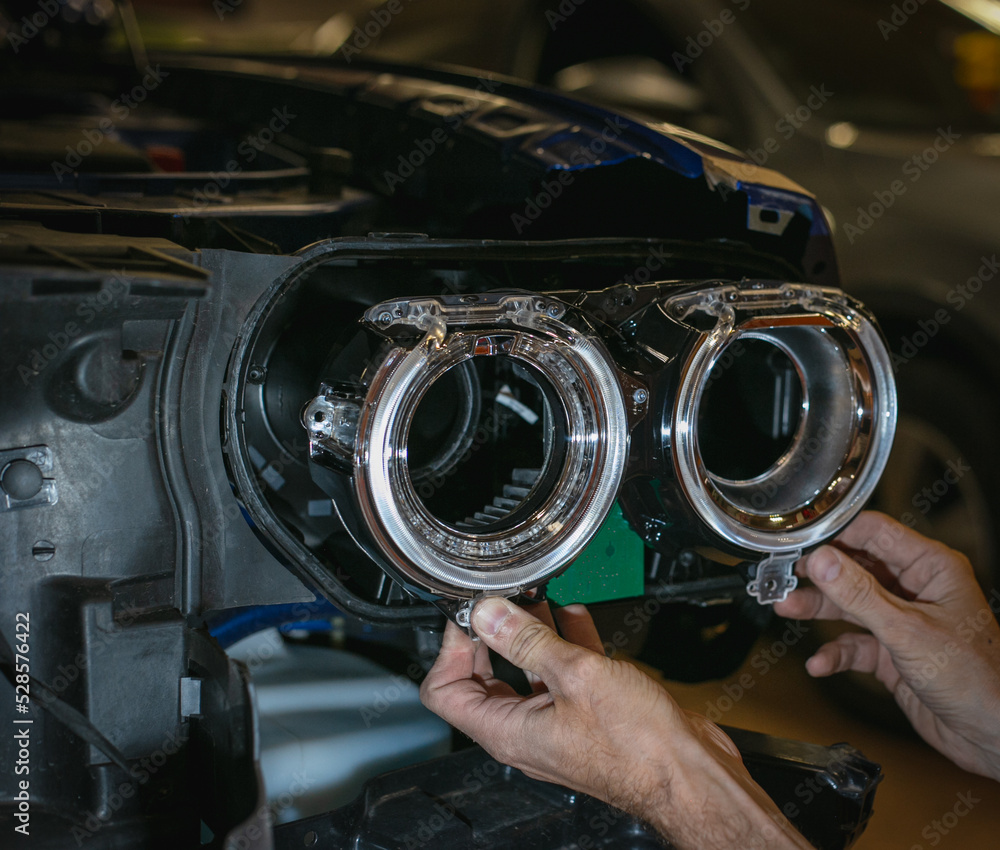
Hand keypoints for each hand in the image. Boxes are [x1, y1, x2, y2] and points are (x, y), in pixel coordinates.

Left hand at [420, 598, 810, 848]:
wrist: (693, 774)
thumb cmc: (640, 747)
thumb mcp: (577, 676)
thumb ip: (527, 641)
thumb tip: (487, 614)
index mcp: (508, 731)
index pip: (445, 691)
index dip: (450, 647)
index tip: (469, 614)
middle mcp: (526, 731)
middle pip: (484, 677)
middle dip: (491, 633)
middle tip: (500, 599)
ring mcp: (557, 723)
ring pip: (528, 671)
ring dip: (529, 632)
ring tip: (533, 596)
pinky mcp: (588, 714)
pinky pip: (564, 674)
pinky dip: (565, 643)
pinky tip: (575, 616)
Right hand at [774, 511, 999, 780]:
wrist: (995, 737)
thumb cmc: (976, 678)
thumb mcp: (907, 630)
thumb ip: (859, 594)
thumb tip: (821, 559)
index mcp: (930, 567)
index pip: (873, 532)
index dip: (834, 534)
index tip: (798, 539)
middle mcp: (914, 589)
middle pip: (854, 567)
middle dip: (817, 574)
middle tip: (782, 574)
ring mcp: (902, 621)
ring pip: (848, 604)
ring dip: (817, 609)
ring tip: (785, 608)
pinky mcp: (892, 653)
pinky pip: (854, 644)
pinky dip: (834, 653)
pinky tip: (820, 664)